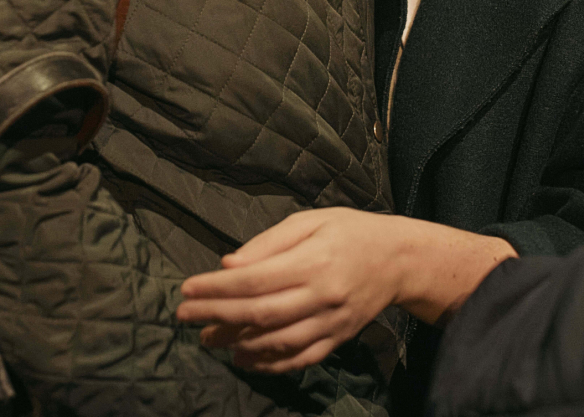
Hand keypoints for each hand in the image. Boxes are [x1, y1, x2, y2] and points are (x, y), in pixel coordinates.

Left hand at [176, 207, 515, 374]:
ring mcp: (331, 322)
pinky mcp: (337, 339)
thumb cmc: (350, 231)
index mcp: (314, 259)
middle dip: (216, 315)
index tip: (187, 288)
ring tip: (207, 337)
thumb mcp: (312, 220)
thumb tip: (229, 265)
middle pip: (260, 313)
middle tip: (185, 315)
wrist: (398, 258)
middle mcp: (322, 294)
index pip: (255, 279)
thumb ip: (270, 242)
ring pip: (276, 342)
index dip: (217, 288)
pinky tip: (243, 357)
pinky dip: (268, 363)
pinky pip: (298, 359)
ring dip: (236, 343)